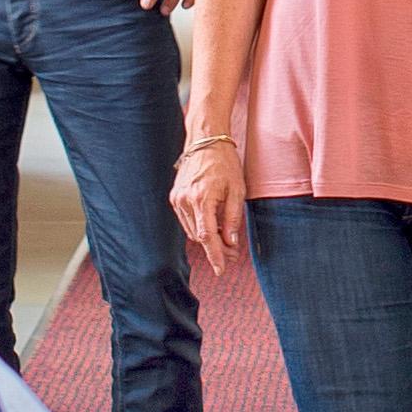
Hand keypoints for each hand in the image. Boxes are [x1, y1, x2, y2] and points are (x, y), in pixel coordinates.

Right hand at [170, 138, 247, 271]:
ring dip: (208, 238)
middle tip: (233, 252)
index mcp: (201, 198)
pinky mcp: (174, 197)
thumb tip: (230, 242)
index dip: (214, 255)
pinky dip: (199, 226)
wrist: (205, 141)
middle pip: (199, 236)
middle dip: (216, 247)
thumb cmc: (224, 163)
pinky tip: (214, 224)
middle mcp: (185, 201)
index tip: (221, 270)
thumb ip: (233, 218)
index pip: (207, 236)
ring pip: (192, 231)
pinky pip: (187, 220)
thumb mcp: (237, 190)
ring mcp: (177, 199)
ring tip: (226, 237)